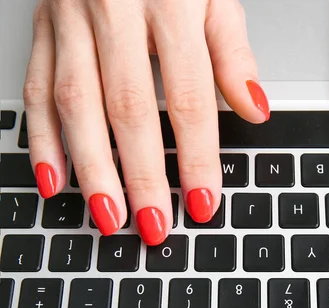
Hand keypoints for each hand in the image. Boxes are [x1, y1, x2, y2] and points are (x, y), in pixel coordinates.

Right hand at [23, 0, 268, 244]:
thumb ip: (233, 53)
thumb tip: (254, 109)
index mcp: (168, 3)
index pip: (188, 96)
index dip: (196, 155)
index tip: (202, 200)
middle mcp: (114, 8)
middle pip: (127, 107)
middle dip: (140, 174)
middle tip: (152, 225)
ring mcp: (70, 17)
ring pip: (75, 103)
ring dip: (91, 167)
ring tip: (107, 215)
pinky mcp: (42, 25)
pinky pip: (34, 86)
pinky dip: (42, 137)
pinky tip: (54, 178)